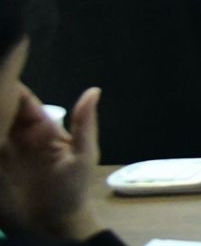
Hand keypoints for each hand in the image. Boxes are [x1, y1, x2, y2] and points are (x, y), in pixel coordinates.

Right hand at [0, 86, 104, 242]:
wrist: (56, 222)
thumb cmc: (73, 188)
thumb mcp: (83, 155)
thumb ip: (84, 124)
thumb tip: (93, 90)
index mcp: (42, 128)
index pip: (23, 102)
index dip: (11, 90)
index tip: (0, 76)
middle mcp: (20, 136)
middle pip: (3, 112)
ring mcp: (4, 152)